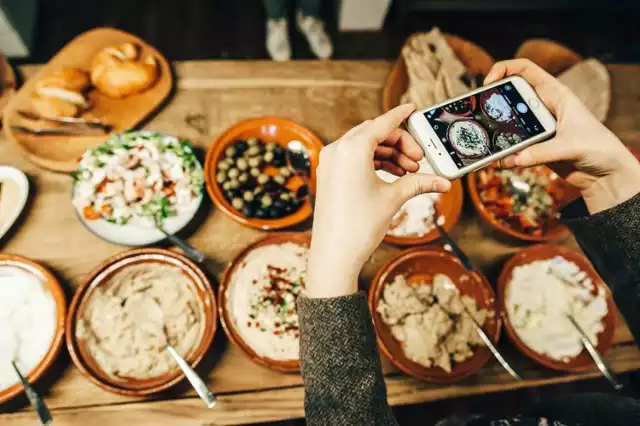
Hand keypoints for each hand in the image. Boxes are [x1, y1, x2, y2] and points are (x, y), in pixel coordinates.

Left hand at [306, 104, 450, 298]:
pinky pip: (353, 158)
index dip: (401, 114)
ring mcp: (329, 162)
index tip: (413, 108)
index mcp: (352, 149)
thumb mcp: (394, 198)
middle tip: (418, 160)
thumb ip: (419, 183)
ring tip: (409, 172)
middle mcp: (337, 150)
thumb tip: (444, 182)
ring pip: (364, 146)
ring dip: (388, 154)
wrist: (334, 253)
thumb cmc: (359, 225)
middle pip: (374, 134)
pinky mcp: (328, 175)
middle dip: (399, 143)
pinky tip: (391, 176)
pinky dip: (373, 162)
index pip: (383, 123)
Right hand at [484, 59, 639, 213]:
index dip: (504, 69)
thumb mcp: (571, 146)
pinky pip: (513, 147)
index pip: (526, 70)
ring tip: (489, 143)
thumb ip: (541, 152)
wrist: (606, 174)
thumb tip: (514, 158)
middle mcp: (543, 108)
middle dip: (493, 105)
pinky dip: (506, 154)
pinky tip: (505, 161)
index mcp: (555, 94)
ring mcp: (537, 128)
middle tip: (480, 115)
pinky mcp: (534, 147)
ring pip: (508, 124)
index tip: (488, 83)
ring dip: (497, 134)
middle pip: (510, 97)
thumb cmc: (599, 149)